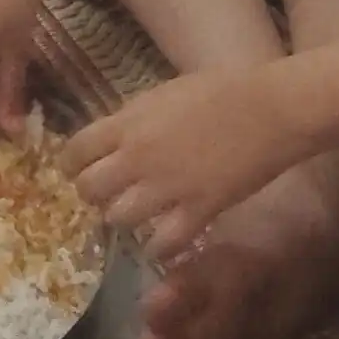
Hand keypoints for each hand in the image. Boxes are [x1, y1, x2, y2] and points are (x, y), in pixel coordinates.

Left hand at [64, 68, 307, 261]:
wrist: (267, 108)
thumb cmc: (217, 91)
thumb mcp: (161, 95)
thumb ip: (132, 120)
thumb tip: (112, 138)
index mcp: (127, 122)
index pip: (75, 150)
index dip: (71, 164)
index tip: (76, 170)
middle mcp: (138, 156)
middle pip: (90, 188)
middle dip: (92, 194)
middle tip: (105, 195)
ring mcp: (167, 187)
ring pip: (118, 218)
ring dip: (122, 218)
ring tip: (133, 215)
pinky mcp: (199, 211)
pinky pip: (164, 243)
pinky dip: (157, 247)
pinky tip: (160, 242)